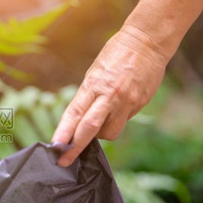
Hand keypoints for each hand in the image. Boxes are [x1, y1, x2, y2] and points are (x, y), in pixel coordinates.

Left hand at [51, 25, 170, 166]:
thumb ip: (88, 97)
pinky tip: (116, 109)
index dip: (64, 133)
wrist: (148, 41)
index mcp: (94, 85)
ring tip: (98, 122)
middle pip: (90, 129)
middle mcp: (110, 96)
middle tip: (64, 161)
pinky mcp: (139, 105)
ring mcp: (126, 102)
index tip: (55, 147)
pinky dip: (115, 122)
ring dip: (99, 135)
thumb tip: (81, 119)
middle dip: (75, 148)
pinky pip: (123, 122)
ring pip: (109, 132)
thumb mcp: (94, 72)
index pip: (75, 113)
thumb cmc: (115, 54)